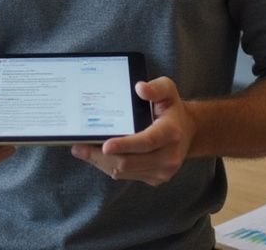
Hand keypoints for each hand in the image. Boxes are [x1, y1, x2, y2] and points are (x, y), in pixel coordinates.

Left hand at [71, 77, 194, 186]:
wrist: (187, 131)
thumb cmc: (171, 108)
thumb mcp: (168, 89)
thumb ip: (156, 87)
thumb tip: (139, 87)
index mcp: (171, 132)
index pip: (146, 142)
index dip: (125, 145)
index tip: (105, 145)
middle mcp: (169, 156)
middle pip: (129, 161)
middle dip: (101, 156)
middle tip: (78, 146)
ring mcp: (163, 171)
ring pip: (124, 171)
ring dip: (101, 162)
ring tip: (81, 150)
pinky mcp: (155, 178)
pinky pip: (126, 175)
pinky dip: (109, 166)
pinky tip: (97, 155)